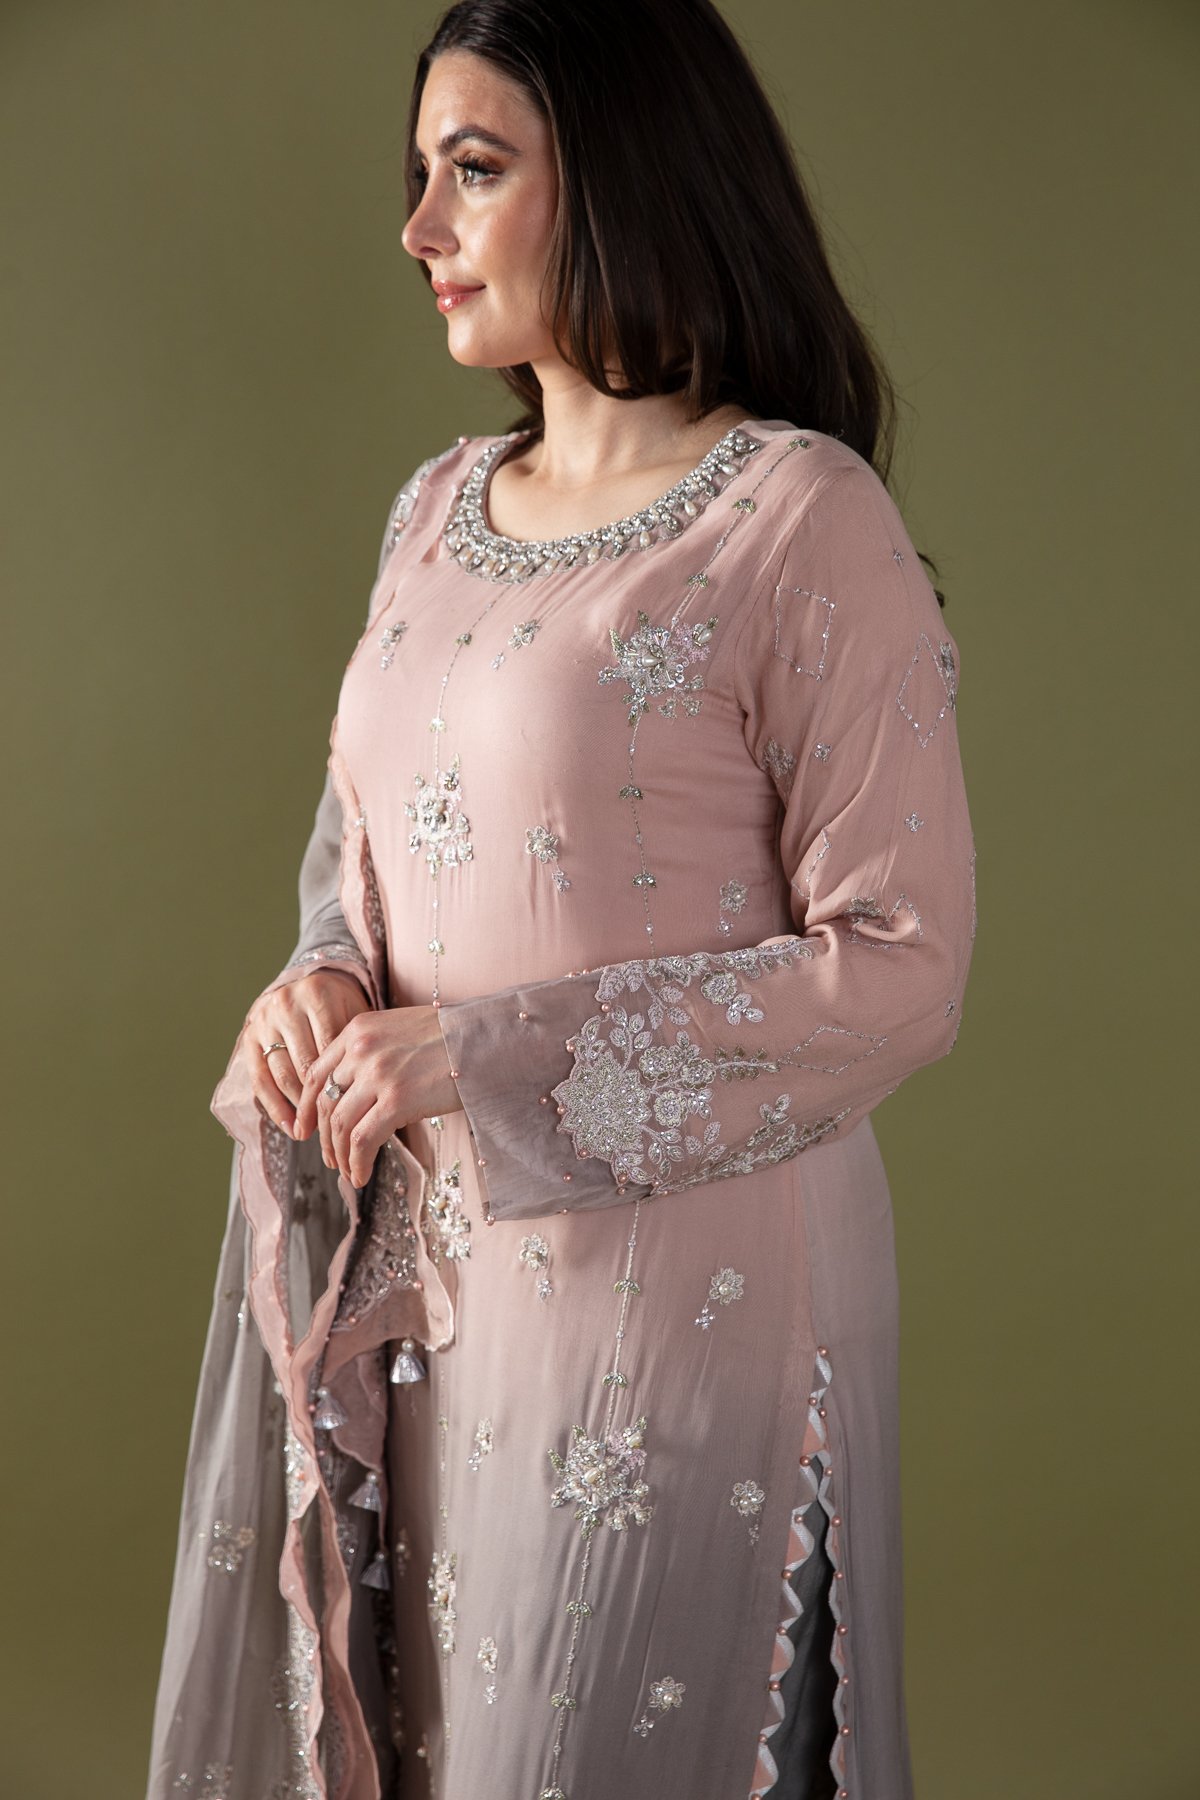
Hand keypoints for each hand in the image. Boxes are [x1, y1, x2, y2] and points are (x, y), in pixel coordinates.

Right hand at [240, 968, 371, 1135]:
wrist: (306, 986)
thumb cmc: (341, 1008)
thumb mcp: (356, 1014)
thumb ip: (359, 1045)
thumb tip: (372, 1093)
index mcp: (318, 993)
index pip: (331, 1048)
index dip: (344, 1081)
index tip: (359, 1110)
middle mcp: (287, 1004)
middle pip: (306, 1063)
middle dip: (323, 1100)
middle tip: (340, 1128)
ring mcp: (264, 1021)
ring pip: (283, 1074)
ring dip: (300, 1109)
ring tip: (318, 1132)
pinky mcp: (248, 1037)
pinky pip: (260, 1080)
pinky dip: (276, 1108)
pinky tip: (291, 1128)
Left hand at [296, 1004, 463, 1187]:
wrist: (486, 1039)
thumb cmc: (452, 1037)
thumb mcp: (400, 1030)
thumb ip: (372, 1052)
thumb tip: (356, 1091)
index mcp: (358, 1030)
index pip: (317, 1073)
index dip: (306, 1107)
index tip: (305, 1129)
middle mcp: (361, 1050)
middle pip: (325, 1102)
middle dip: (323, 1137)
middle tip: (330, 1158)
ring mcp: (378, 1075)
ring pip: (340, 1125)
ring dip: (340, 1155)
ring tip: (348, 1171)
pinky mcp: (397, 1100)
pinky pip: (362, 1140)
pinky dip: (357, 1163)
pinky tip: (361, 1175)